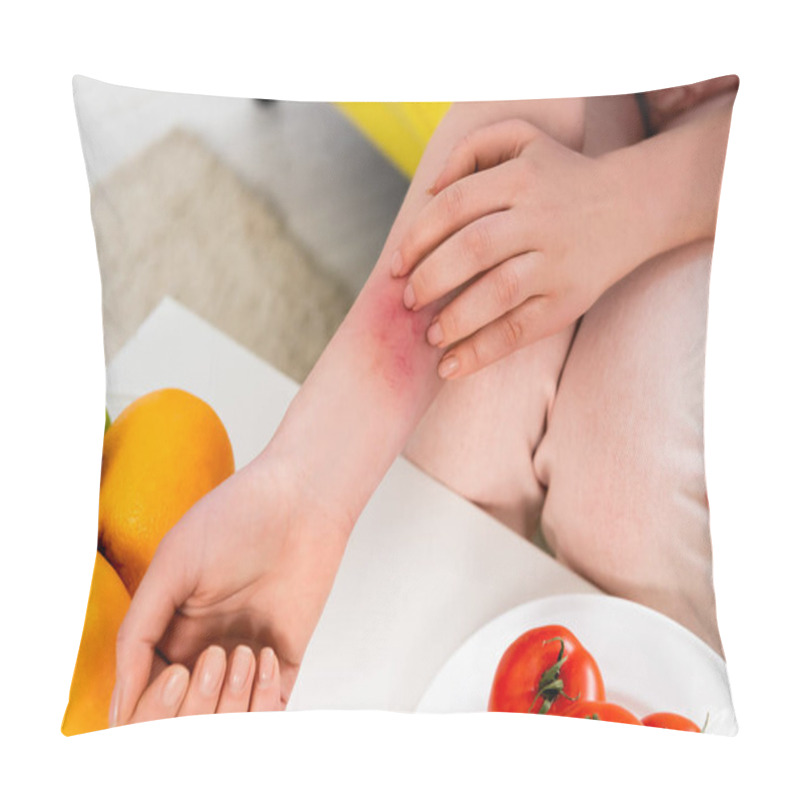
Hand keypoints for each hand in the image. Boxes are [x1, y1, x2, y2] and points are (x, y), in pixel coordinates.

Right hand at [110, 450, 351, 725]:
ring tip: (246, 653)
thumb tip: (118, 706)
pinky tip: (268, 654)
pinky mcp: (284, 658)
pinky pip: (271, 711)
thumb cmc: (235, 518)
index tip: (177, 675)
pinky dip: (265, 699)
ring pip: (225, 723)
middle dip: (195, 706)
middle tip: (213, 657)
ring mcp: (243, 658)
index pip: (145, 700)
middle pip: (183, 721)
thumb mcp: (173, 566)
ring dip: (231, 701)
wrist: (301, 499)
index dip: (152, 706)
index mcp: (166, 633)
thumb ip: (139, 633)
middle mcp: (202, 652)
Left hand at [391, 118, 628, 378]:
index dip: (416, 239)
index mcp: (520, 178)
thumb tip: (429, 189)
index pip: (453, 207)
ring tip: (430, 336)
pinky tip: (452, 366)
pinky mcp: (570, 300)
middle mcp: (540, 218)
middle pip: (472, 249)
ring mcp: (557, 262)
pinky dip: (482, 352)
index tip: (396, 267)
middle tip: (410, 301)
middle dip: (430, 279)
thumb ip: (471, 150)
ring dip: (454, 320)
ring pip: (497, 293)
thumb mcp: (522, 139)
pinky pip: (521, 330)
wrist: (633, 206)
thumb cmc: (560, 178)